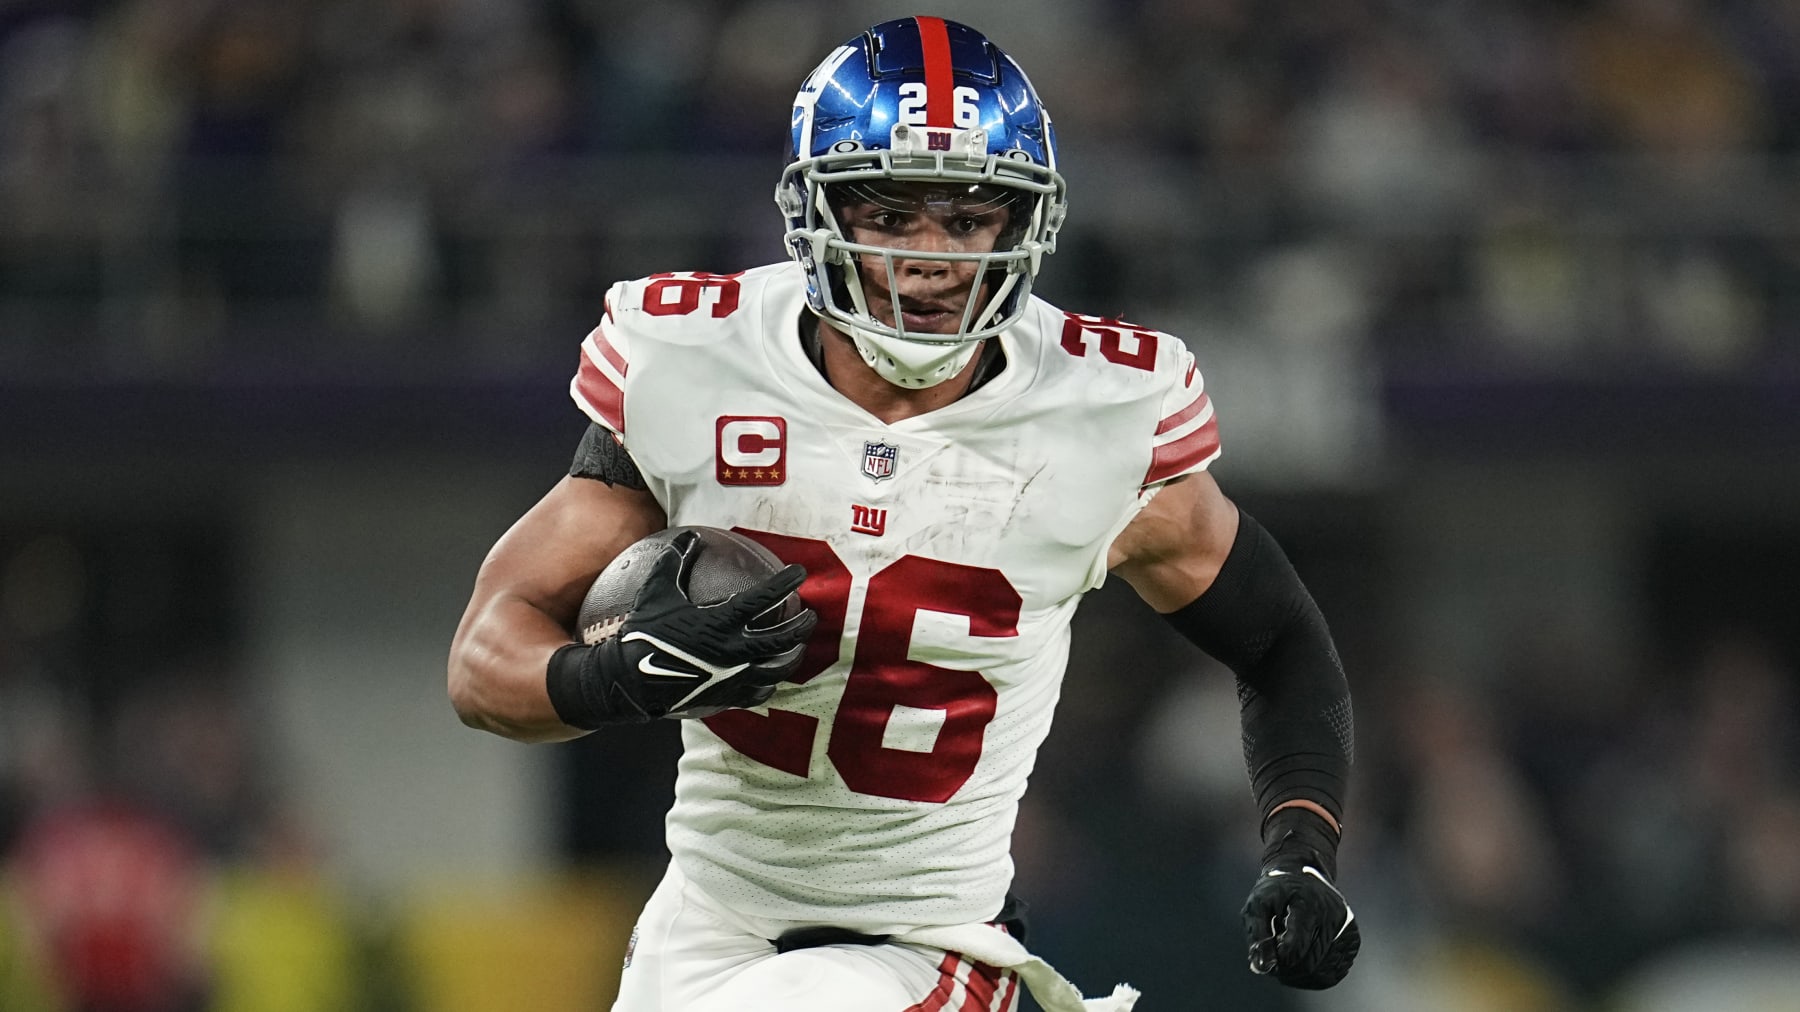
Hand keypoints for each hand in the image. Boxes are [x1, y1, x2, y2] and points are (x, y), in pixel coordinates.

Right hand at [564, 531, 817, 721]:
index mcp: (721, 622)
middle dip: (802, 625)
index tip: (799, 573)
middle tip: (810, 615)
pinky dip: (769, 684)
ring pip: (777, 668)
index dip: (785, 582)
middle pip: (782, 638)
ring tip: (798, 647)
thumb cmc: (644, 634)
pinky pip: (758, 693)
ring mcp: (733, 677)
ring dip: (793, 656)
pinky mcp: (726, 697)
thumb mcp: (657, 591)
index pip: (764, 598)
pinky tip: (771, 679)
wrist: (631, 682)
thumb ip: (675, 561)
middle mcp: (734, 650)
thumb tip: (688, 536)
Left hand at [1242, 808, 1358, 989]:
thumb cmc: (1278, 890)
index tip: (1270, 960)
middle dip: (1289, 972)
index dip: (1279, 960)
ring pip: (1326, 971)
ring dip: (1304, 977)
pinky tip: (1305, 967)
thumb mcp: (1258, 903)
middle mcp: (1331, 915)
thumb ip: (1257, 934)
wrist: (1303, 870)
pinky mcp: (1352, 936)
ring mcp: (1345, 927)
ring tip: (1288, 968)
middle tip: (1276, 968)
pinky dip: (1320, 975)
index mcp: (1307, 905)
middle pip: (1310, 963)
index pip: (1295, 947)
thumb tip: (1262, 966)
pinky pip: (1338, 968)